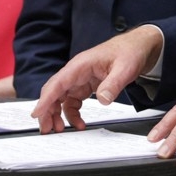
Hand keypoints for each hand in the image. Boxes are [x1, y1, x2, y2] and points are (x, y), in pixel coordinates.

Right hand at [32, 26, 162, 133]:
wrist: (139, 47)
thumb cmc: (130, 52)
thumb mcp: (125, 68)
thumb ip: (113, 84)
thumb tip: (103, 99)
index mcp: (81, 64)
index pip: (58, 83)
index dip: (45, 100)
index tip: (37, 114)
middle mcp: (77, 72)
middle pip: (54, 92)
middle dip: (47, 111)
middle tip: (47, 129)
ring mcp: (80, 78)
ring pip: (61, 98)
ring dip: (58, 114)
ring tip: (61, 129)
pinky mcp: (86, 85)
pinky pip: (73, 101)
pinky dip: (72, 113)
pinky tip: (79, 123)